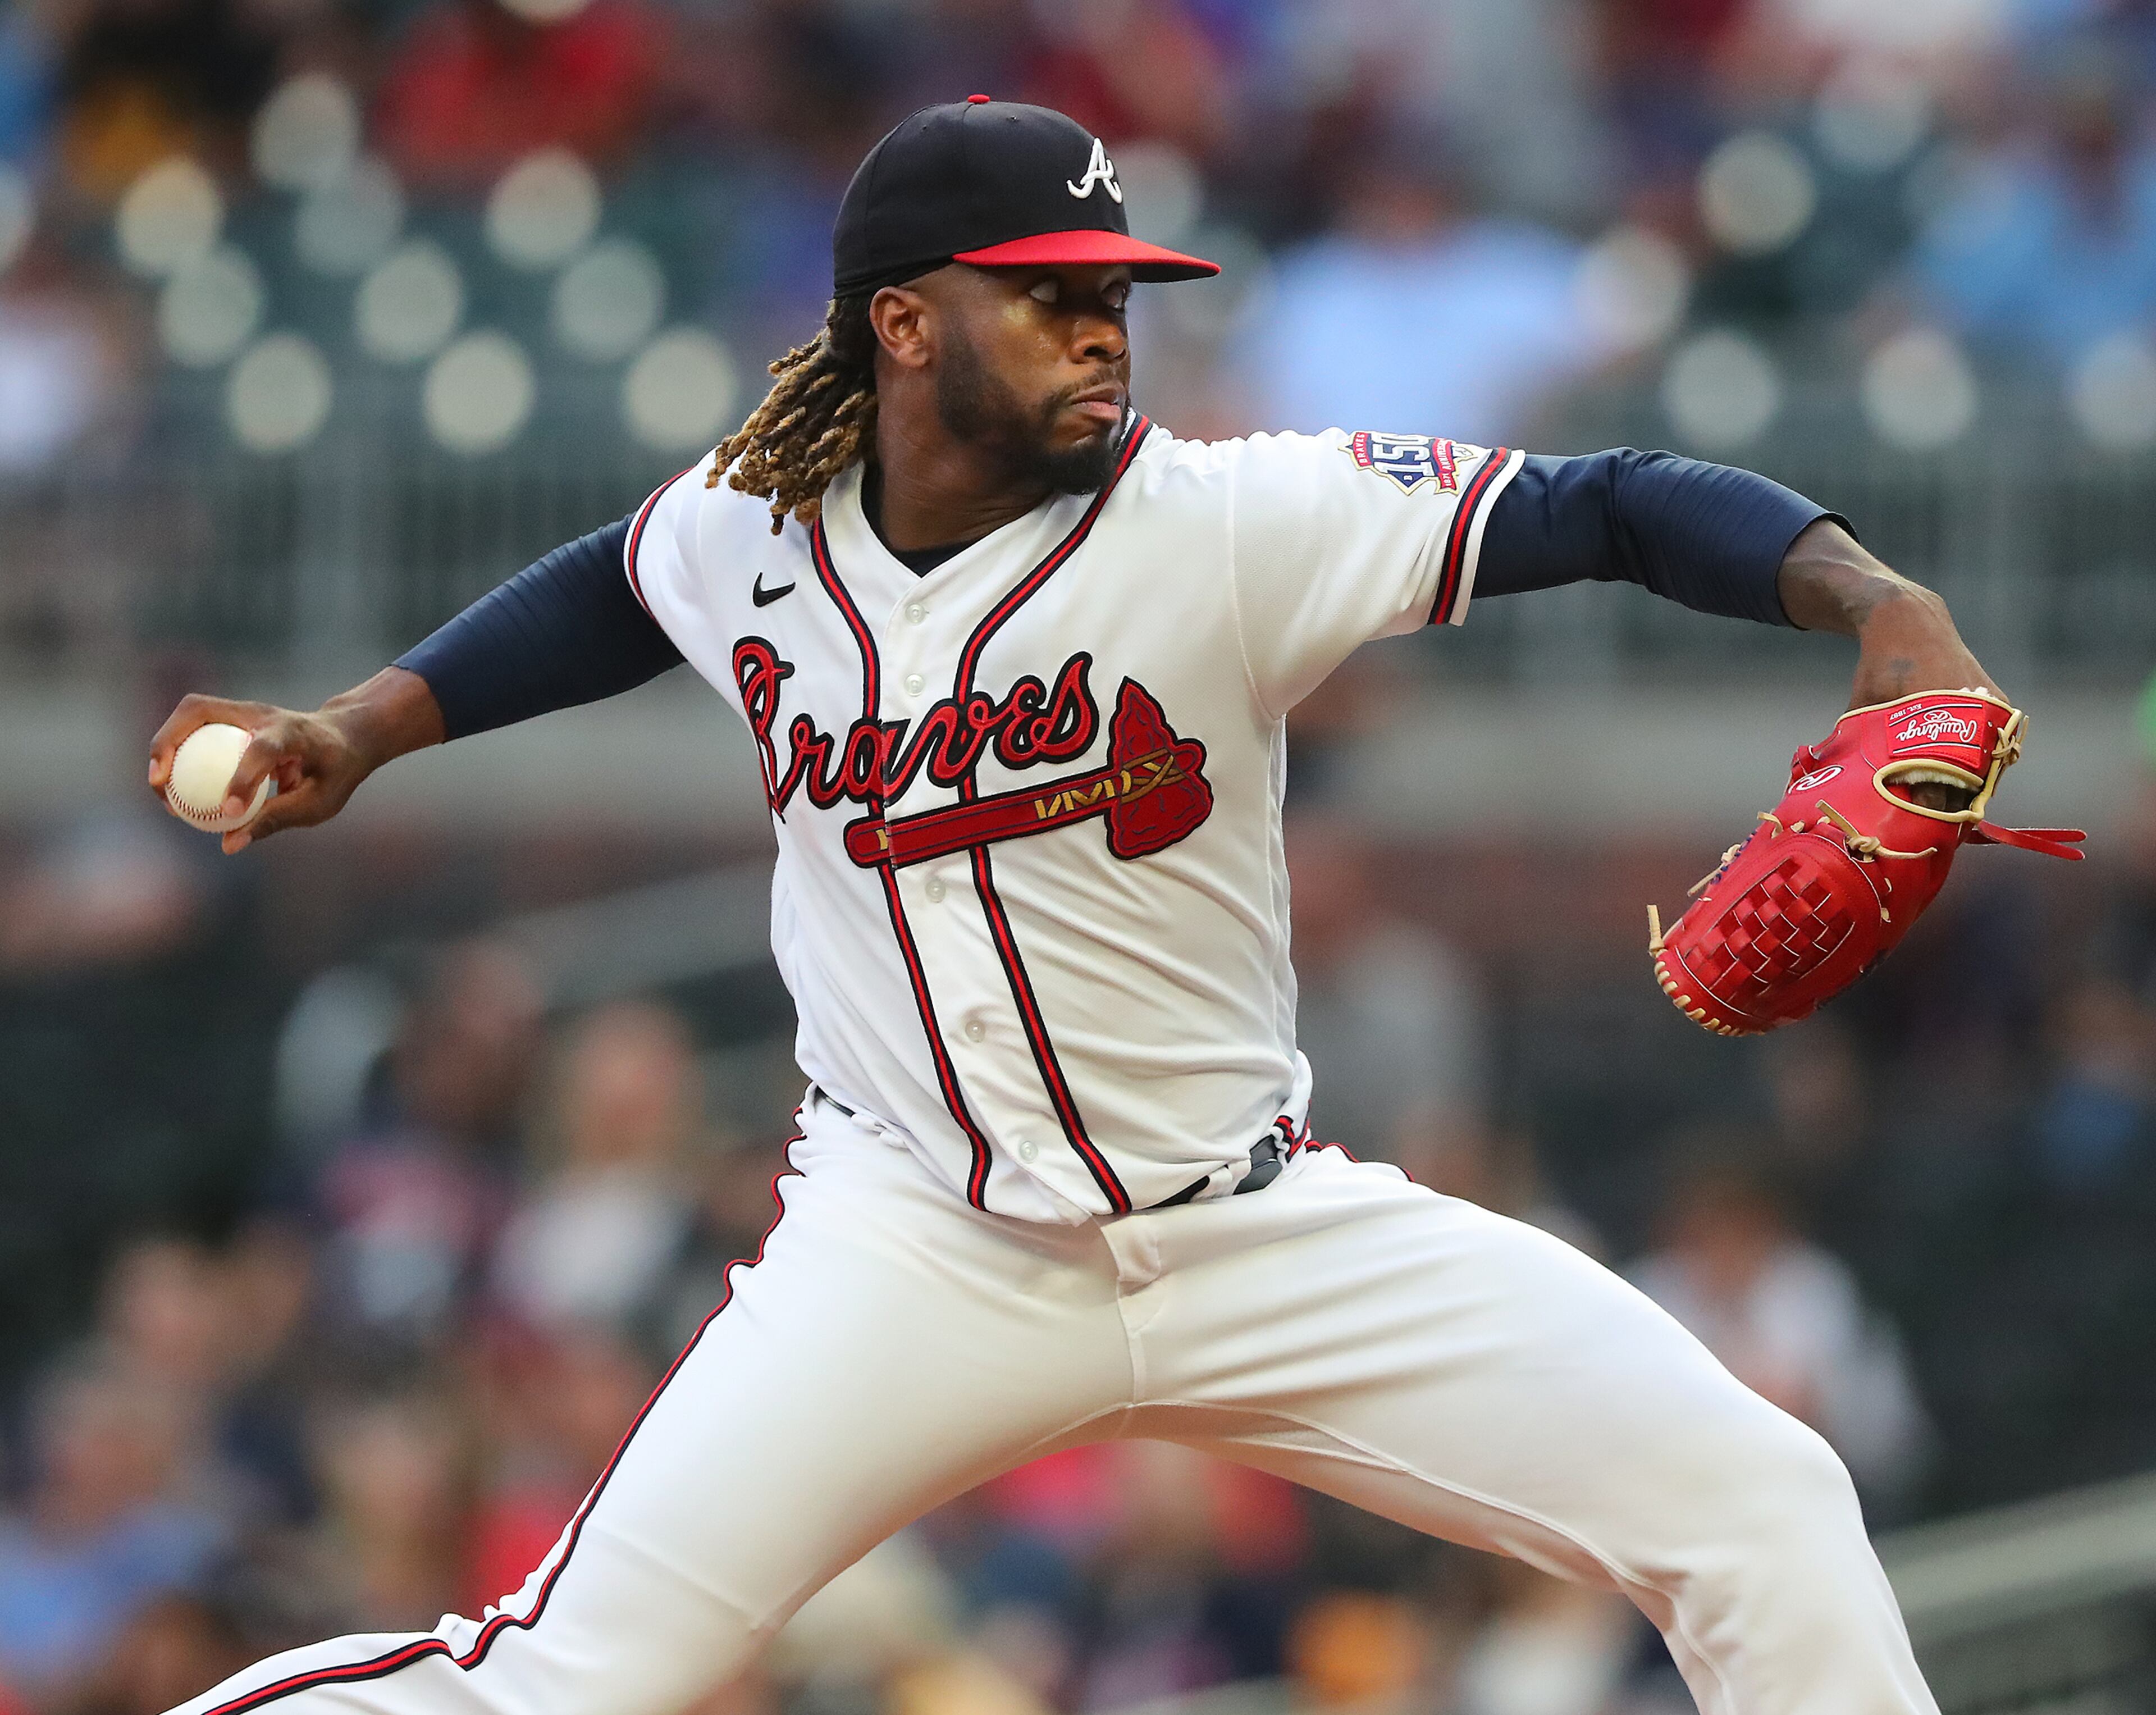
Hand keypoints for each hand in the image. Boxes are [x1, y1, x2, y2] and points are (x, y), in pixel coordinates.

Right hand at [147, 667, 444, 853]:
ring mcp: (242, 710)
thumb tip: (228, 845)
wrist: (346, 736)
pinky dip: (175, 753)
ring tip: (159, 791)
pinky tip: (171, 789)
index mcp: (293, 733)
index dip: (241, 779)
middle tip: (158, 785)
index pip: (261, 750)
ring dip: (163, 747)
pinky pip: (192, 729)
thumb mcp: (319, 802)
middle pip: (200, 710)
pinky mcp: (230, 717)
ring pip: (188, 714)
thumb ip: (275, 820)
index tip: (226, 812)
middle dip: (168, 742)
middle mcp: (262, 714)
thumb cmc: (335, 772)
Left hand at [1776, 519, 1999, 811]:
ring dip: (1968, 793)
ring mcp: (1994, 714)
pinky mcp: (2001, 709)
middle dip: (1951, 811)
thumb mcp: (1862, 711)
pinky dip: (1979, 769)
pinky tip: (1960, 788)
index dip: (1931, 817)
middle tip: (1933, 836)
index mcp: (1942, 722)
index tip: (1920, 837)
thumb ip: (1857, 748)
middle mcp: (1977, 718)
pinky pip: (1995, 751)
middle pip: (1970, 784)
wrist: (1910, 621)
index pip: (1943, 786)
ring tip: (1947, 818)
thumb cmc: (1879, 670)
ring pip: (1986, 770)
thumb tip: (1838, 789)